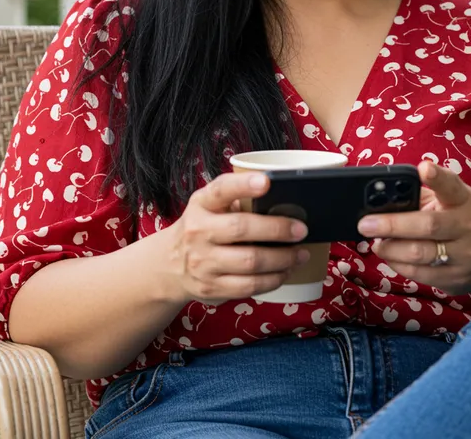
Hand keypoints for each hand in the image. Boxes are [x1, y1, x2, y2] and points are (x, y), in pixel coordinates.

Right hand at [164, 172, 310, 305]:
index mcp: (201, 204)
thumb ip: (237, 201)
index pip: (221, 190)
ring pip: (250, 261)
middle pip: (241, 229)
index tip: (267, 181)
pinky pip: (249, 286)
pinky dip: (273, 279)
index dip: (244, 185)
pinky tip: (285, 272)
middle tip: (302, 230)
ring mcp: (203, 262)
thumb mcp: (209, 207)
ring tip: (300, 254)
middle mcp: (198, 231)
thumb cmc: (202, 228)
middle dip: (277, 229)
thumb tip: (284, 200)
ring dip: (282, 259)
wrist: (169, 265)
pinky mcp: (211, 287)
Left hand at [357, 161, 470, 296]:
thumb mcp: (449, 203)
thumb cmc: (458, 222)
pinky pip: (418, 273)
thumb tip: (380, 198)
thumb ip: (420, 196)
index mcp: (463, 201)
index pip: (452, 186)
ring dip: (390, 247)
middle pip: (428, 225)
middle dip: (393, 224)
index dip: (438, 177)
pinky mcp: (453, 279)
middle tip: (366, 223)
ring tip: (376, 242)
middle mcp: (467, 226)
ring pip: (420, 253)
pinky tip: (389, 255)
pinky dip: (396, 263)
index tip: (423, 167)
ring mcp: (463, 255)